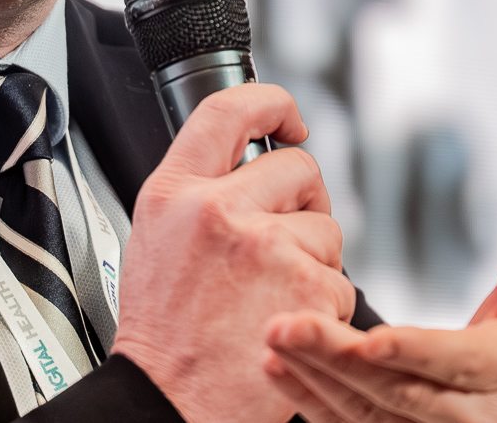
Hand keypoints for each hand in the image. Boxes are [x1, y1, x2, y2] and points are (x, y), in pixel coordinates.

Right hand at [110, 84, 354, 422]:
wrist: (168, 403)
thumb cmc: (165, 337)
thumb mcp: (156, 241)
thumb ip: (199, 197)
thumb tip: (248, 167)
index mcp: (175, 192)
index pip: (228, 112)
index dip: (270, 103)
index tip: (289, 118)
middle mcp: (219, 210)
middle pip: (297, 168)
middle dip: (303, 203)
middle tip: (283, 244)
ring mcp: (266, 248)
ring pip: (326, 230)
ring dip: (314, 263)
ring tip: (272, 299)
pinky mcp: (308, 288)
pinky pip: (340, 282)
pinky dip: (325, 308)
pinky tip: (286, 325)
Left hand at [260, 192, 496, 421]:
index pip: (455, 365)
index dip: (414, 354)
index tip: (371, 340)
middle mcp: (466, 420)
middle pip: (396, 395)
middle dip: (338, 361)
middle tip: (284, 324)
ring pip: (363, 417)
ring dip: (313, 378)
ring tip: (272, 334)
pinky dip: (309, 402)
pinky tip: (278, 367)